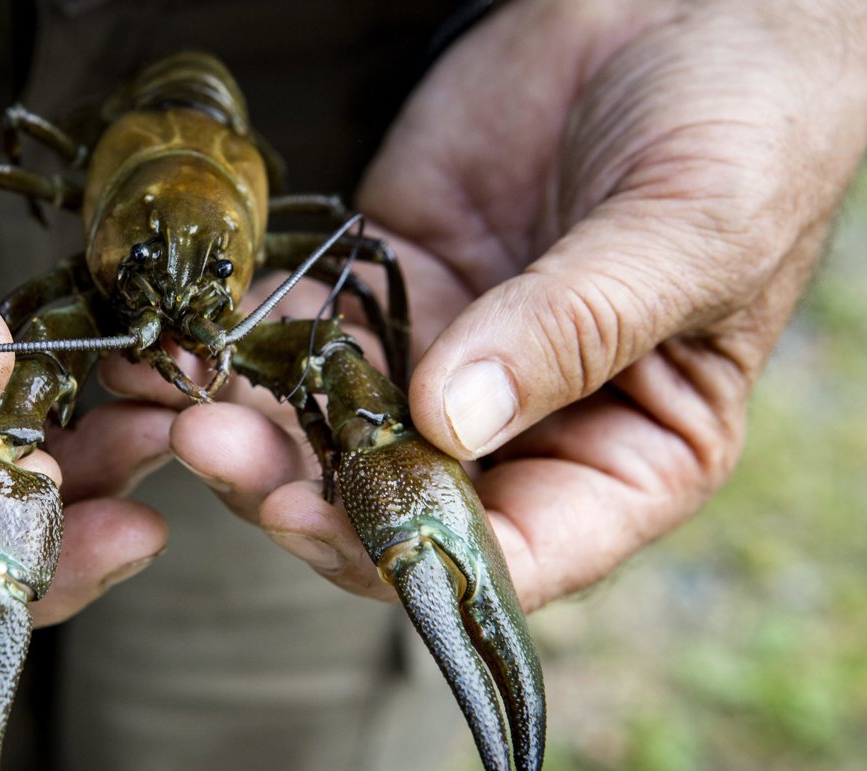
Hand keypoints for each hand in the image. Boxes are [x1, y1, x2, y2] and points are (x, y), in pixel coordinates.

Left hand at [164, 0, 866, 610]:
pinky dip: (252, 342)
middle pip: (402, 504)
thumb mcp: (689, 233)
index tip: (324, 524)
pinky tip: (193, 338)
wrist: (689, 7)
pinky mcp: (397, 286)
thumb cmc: (744, 129)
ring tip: (182, 400)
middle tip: (218, 452)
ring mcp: (452, 358)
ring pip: (340, 429)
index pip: (517, 556)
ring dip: (258, 427)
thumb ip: (577, 328)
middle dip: (304, 494)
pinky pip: (315, 331)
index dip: (413, 560)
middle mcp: (529, 428)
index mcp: (628, 457)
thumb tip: (453, 419)